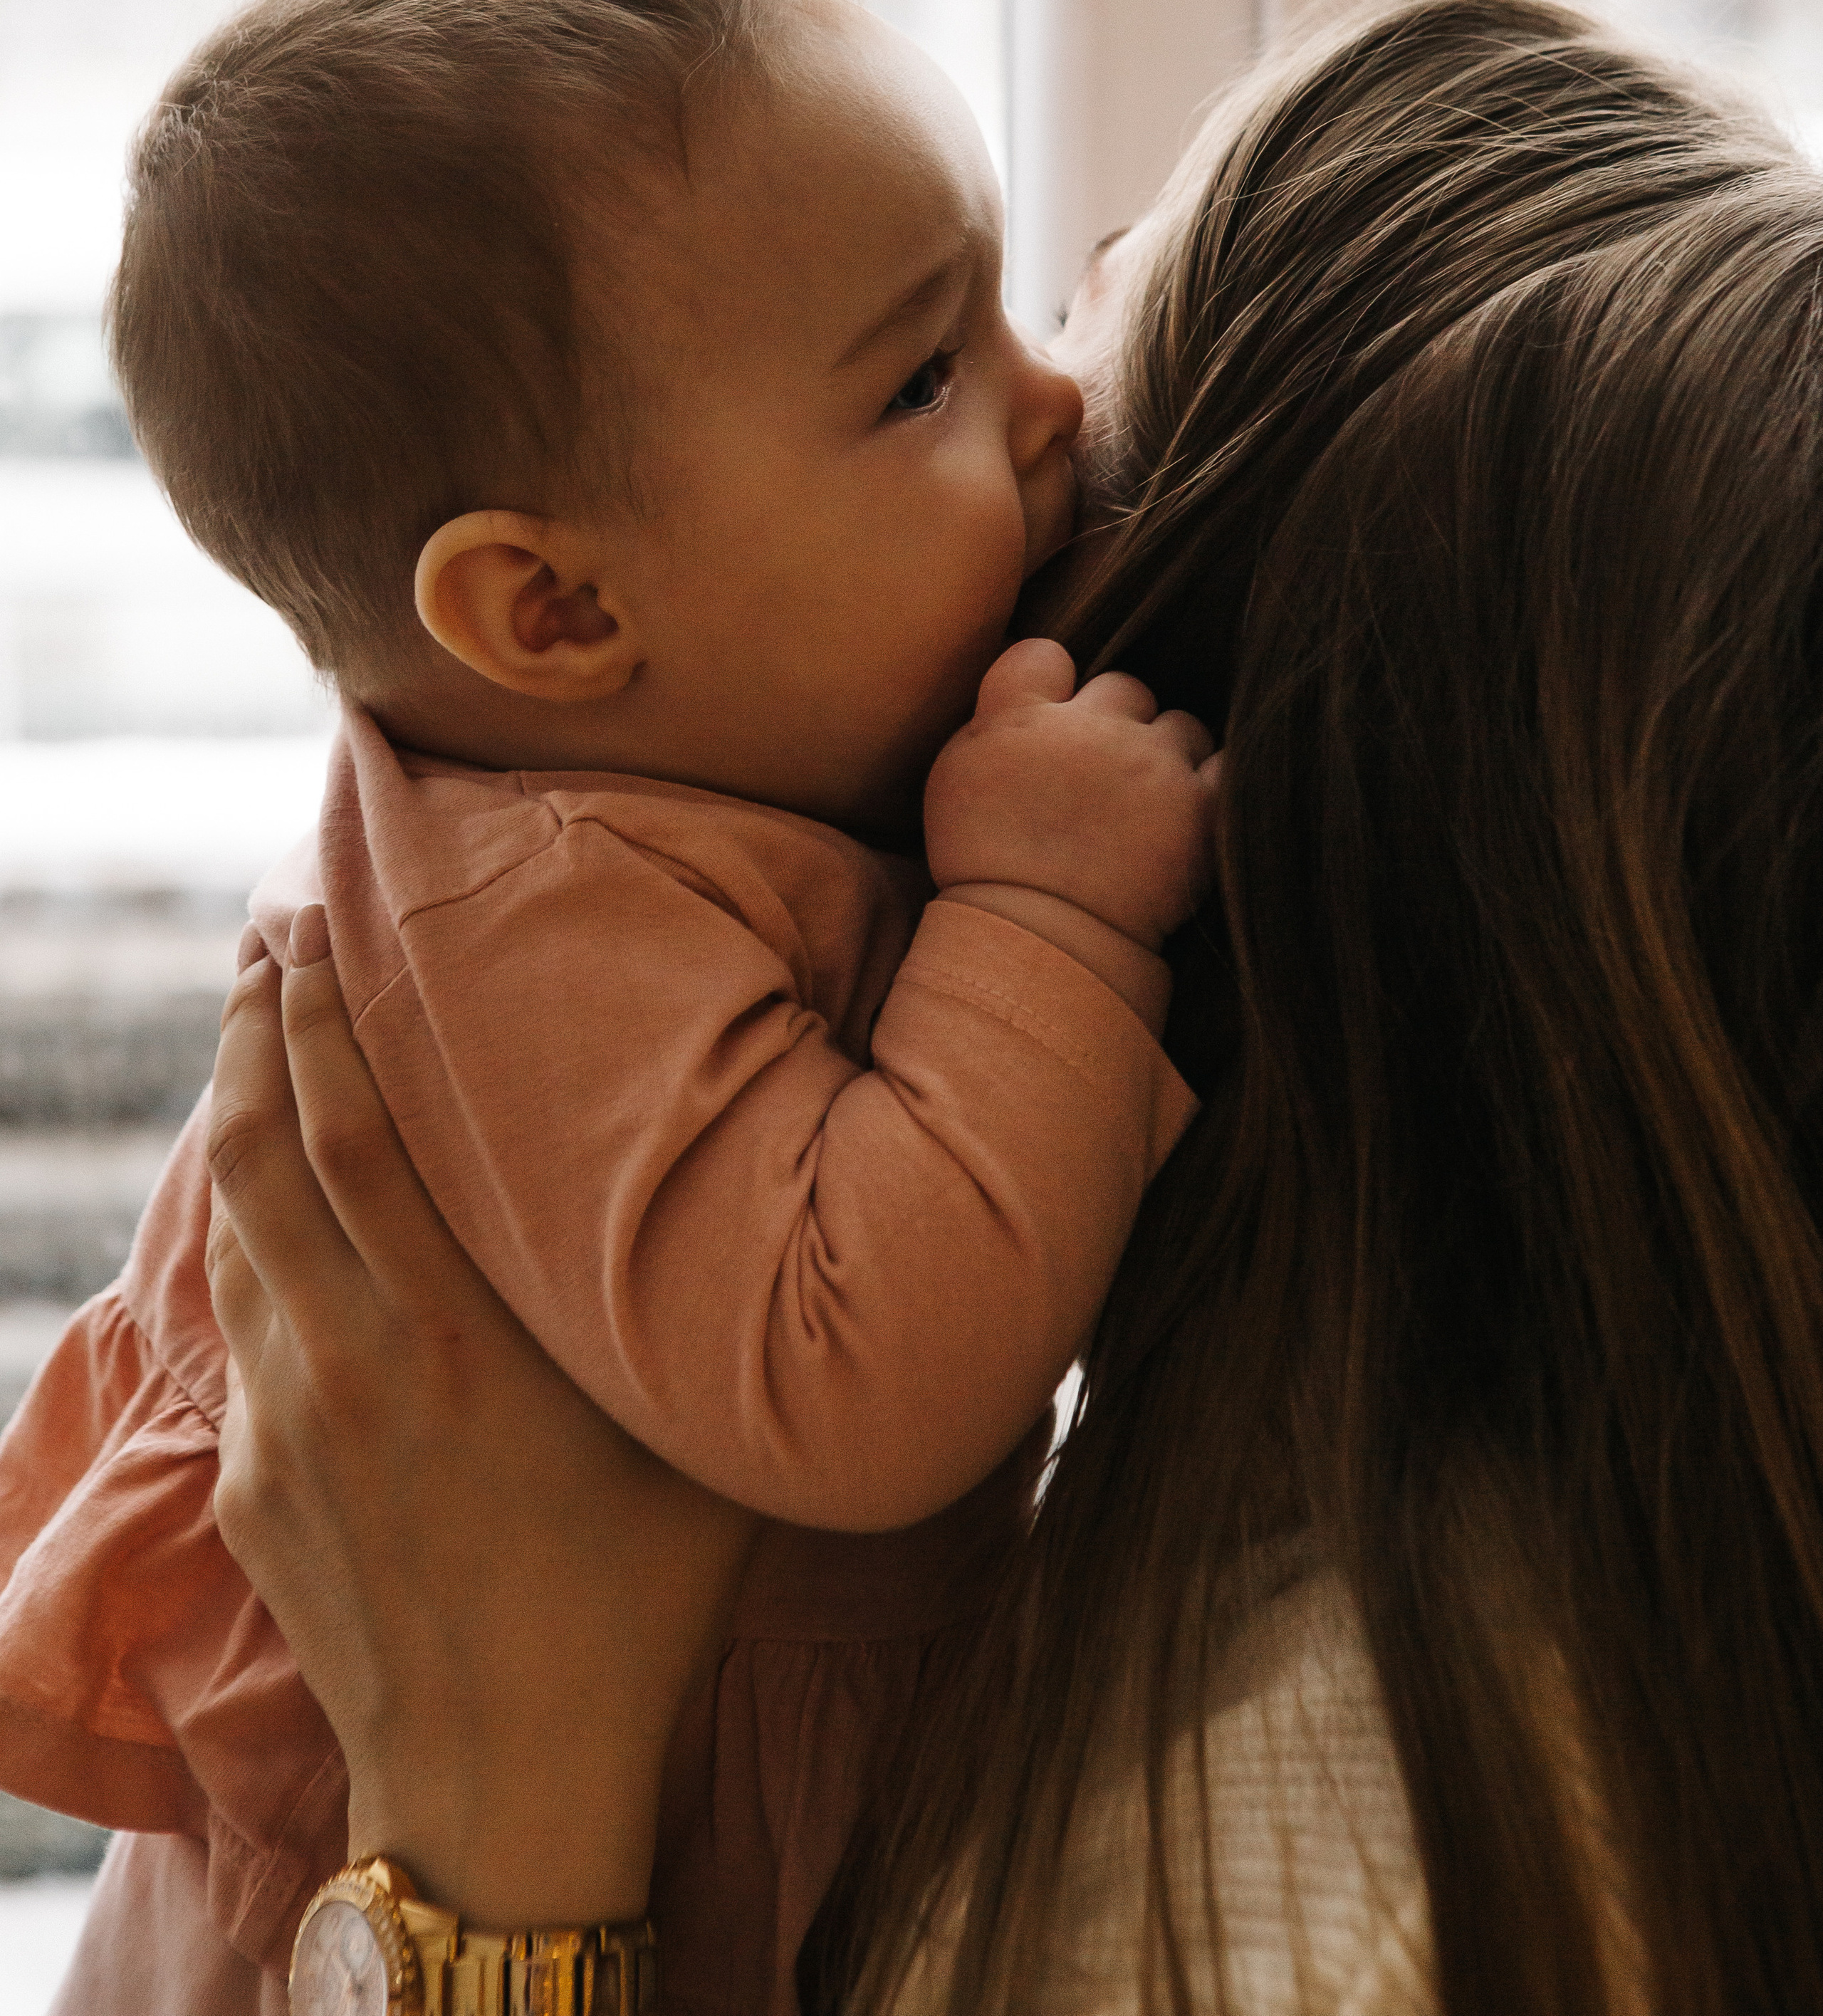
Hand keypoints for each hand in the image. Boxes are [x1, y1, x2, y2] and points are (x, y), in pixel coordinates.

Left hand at [205, 910, 756, 1929]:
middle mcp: (349, 1362)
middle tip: (267, 949)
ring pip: (234, 1234)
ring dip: (236, 1125)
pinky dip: (247, 1240)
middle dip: (252, 1034)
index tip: (311, 930)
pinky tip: (274, 1213)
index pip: (349, 1130)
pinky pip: (241, 1330)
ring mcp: (284, 1427)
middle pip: (259, 1155)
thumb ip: (683, 1306)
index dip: (315, 1019)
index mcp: (453, 1334)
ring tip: (257, 1047)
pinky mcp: (253, 1487)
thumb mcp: (691, 1435)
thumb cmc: (635, 1601)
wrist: (507, 1777)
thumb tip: (742, 1182)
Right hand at [924, 638, 1220, 954]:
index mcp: (1021, 718)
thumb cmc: (986, 869)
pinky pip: (1225, 765)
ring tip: (1150, 804)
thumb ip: (991, 724)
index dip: (1055, 681)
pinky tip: (1197, 805)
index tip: (1055, 715)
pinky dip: (1214, 781)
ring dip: (1169, 754)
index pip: (1044, 654)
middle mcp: (1090, 728)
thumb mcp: (954, 780)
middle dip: (1118, 724)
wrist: (1038, 939)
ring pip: (1179, 725)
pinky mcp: (1197, 805)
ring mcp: (1149, 763)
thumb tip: (1025, 695)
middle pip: (1123, 689)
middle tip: (1104, 780)